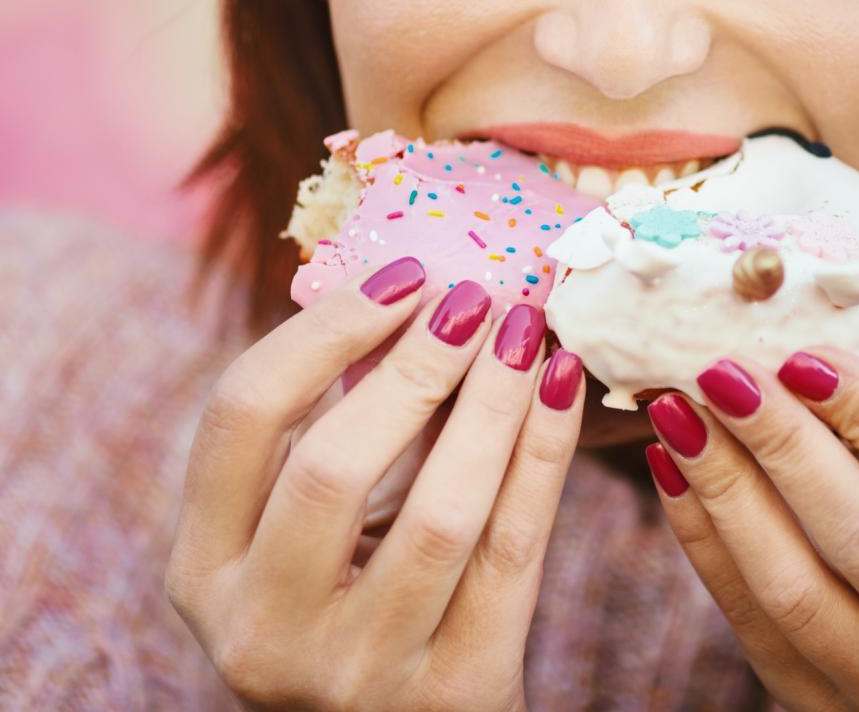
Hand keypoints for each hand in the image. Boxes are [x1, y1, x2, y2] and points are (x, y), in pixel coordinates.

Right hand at [166, 258, 585, 710]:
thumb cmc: (354, 609)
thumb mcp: (304, 541)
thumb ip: (331, 441)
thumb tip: (414, 300)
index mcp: (205, 570)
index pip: (240, 418)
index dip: (323, 331)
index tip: (403, 277)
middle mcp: (261, 629)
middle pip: (332, 465)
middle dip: (415, 366)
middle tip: (476, 300)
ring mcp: (357, 671)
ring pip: (441, 512)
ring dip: (493, 403)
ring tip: (527, 334)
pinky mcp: (454, 691)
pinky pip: (514, 550)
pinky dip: (545, 455)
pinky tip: (563, 388)